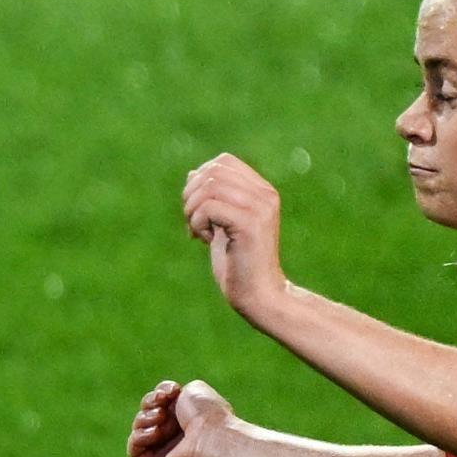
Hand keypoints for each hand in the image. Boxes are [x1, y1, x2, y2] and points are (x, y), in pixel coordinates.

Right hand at [128, 378, 235, 456]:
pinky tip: (155, 432)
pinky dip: (139, 436)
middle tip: (162, 408)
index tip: (169, 393)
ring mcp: (163, 455)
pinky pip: (134, 450)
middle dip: (149, 407)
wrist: (211, 439)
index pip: (157, 406)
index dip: (156, 397)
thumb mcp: (191, 390)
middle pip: (145, 416)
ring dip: (144, 419)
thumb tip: (159, 400)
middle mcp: (175, 439)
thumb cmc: (206, 415)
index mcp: (185, 421)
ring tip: (160, 418)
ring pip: (138, 431)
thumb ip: (171, 391)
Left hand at [182, 154, 288, 316]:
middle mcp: (265, 194)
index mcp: (261, 191)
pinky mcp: (250, 224)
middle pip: (213, 171)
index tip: (197, 209)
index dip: (199, 180)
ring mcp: (260, 208)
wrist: (258, 294)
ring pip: (209, 186)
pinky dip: (197, 223)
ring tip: (198, 232)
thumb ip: (211, 200)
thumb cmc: (238, 264)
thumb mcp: (220, 226)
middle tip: (193, 222)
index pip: (223, 162)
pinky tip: (204, 240)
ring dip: (192, 210)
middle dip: (191, 195)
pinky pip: (209, 207)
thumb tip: (192, 173)